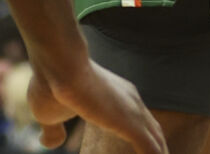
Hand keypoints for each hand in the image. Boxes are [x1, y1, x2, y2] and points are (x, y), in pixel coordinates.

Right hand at [28, 53, 166, 153]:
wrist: (59, 65)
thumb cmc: (50, 86)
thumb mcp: (49, 114)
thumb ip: (54, 129)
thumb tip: (51, 140)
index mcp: (117, 97)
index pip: (140, 121)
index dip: (145, 139)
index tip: (149, 152)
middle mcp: (131, 102)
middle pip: (154, 131)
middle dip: (160, 150)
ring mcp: (133, 111)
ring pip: (157, 142)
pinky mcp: (130, 122)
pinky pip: (151, 148)